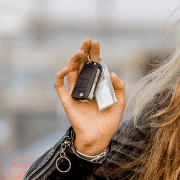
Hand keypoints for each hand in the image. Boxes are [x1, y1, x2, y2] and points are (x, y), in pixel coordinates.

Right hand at [54, 38, 125, 154]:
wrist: (99, 138)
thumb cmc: (109, 122)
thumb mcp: (119, 103)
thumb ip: (119, 88)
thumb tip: (112, 73)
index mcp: (98, 85)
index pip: (94, 65)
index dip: (94, 53)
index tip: (95, 42)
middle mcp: (86, 86)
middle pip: (82, 65)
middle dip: (83, 52)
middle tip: (87, 42)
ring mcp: (76, 93)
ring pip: (71, 72)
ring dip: (74, 60)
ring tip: (79, 52)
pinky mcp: (67, 101)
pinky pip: (60, 86)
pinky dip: (60, 76)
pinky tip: (66, 69)